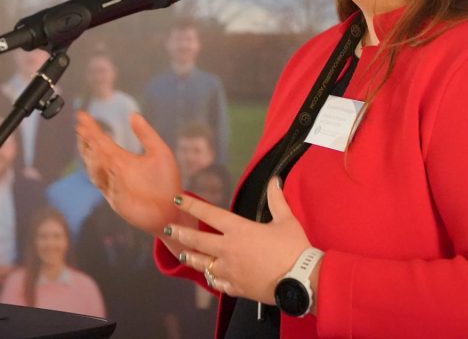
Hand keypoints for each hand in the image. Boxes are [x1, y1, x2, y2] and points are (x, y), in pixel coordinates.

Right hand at [75, 111, 184, 235]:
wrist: (173, 208)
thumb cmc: (165, 182)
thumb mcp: (159, 152)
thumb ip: (146, 134)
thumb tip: (133, 115)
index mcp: (121, 160)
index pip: (101, 142)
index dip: (91, 130)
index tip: (82, 117)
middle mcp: (114, 173)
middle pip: (94, 155)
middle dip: (88, 142)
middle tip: (82, 127)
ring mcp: (114, 188)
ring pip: (97, 173)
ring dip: (94, 159)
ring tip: (93, 144)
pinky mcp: (120, 203)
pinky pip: (113, 190)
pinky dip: (111, 179)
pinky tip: (111, 166)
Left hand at [162, 177, 310, 304]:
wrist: (300, 281)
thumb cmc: (294, 248)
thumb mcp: (286, 221)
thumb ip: (277, 200)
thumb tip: (275, 181)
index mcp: (239, 230)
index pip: (209, 214)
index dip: (191, 205)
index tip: (177, 199)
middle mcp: (228, 249)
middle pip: (197, 240)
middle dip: (179, 233)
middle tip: (167, 228)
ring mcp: (230, 270)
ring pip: (202, 263)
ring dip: (190, 256)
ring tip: (181, 253)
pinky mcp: (235, 287)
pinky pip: (217, 282)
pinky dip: (212, 277)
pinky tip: (209, 275)